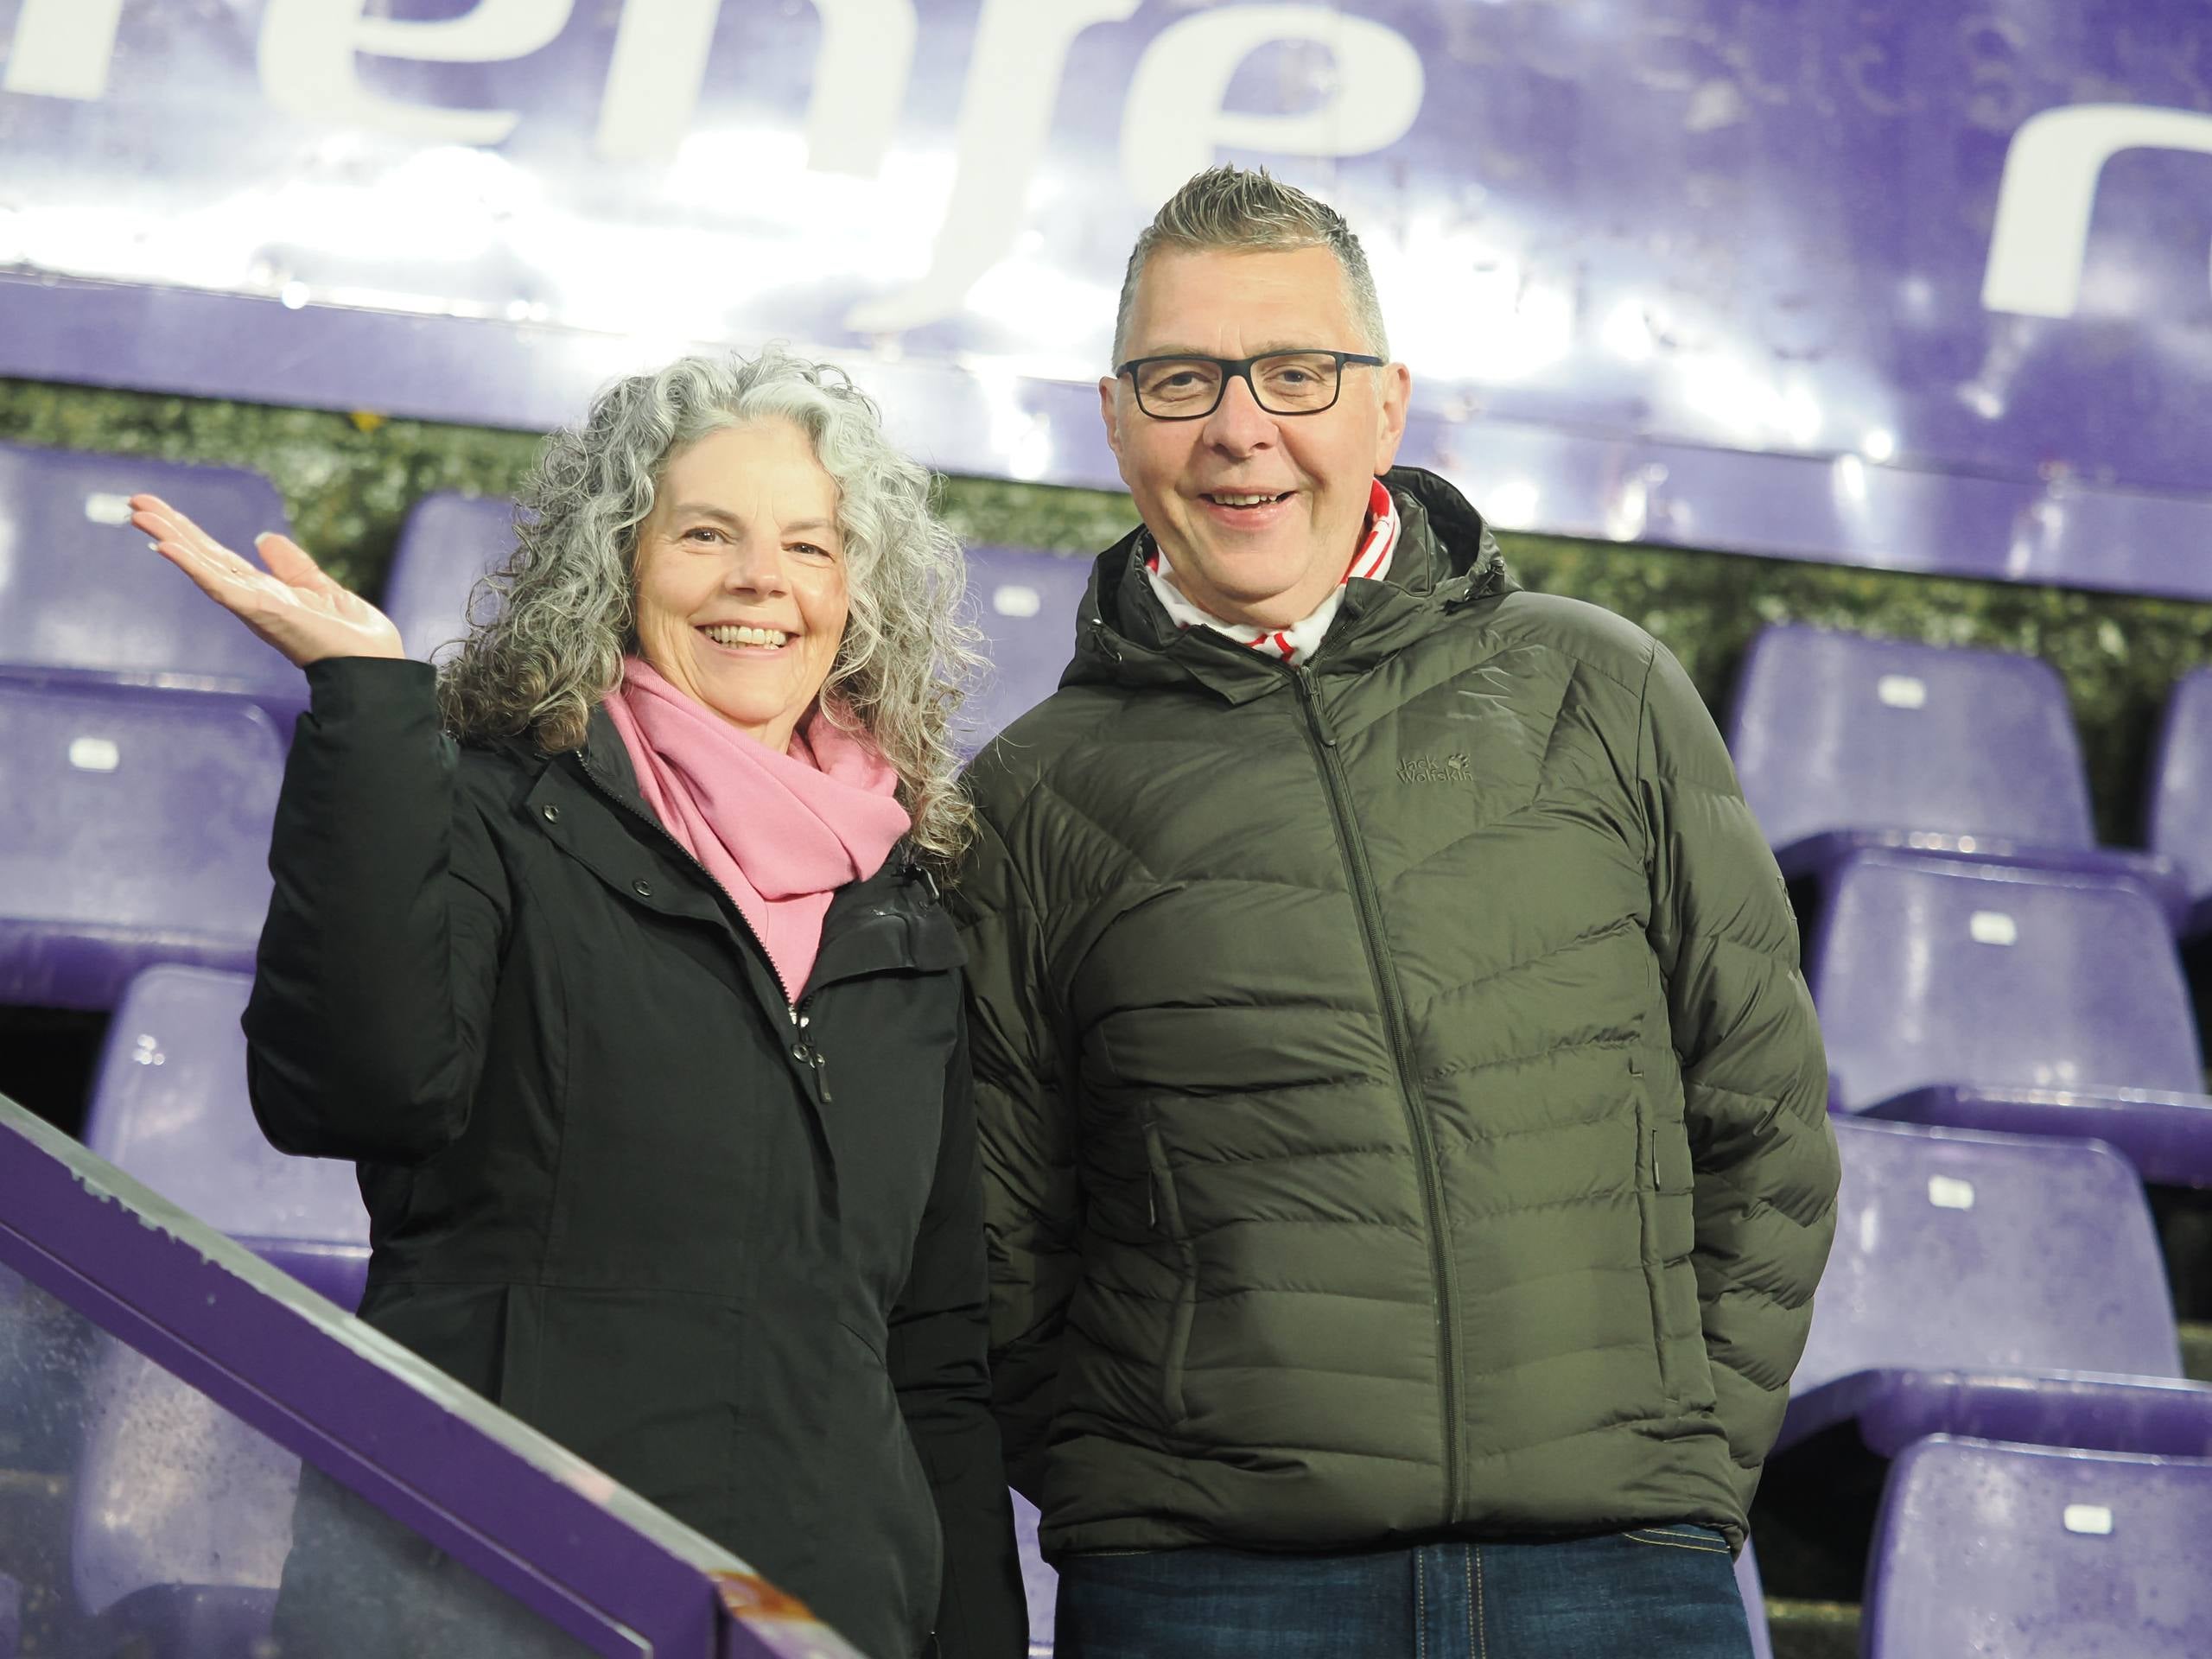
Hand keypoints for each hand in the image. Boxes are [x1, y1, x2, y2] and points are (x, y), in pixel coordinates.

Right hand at [131, 494, 404, 667]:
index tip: (160, 509)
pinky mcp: (260, 611)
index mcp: (263, 593)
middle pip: (203, 558)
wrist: (374, 664)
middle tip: (135, 502)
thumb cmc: (352, 636)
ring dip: (171, 540)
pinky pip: (220, 586)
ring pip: (203, 568)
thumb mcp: (320, 589)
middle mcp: (250, 599)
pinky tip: (167, 547)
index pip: (218, 557)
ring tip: (140, 515)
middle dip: (170, 529)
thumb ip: (292, 565)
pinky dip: (193, 566)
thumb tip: (265, 538)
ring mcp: (252, 606)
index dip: (189, 533)